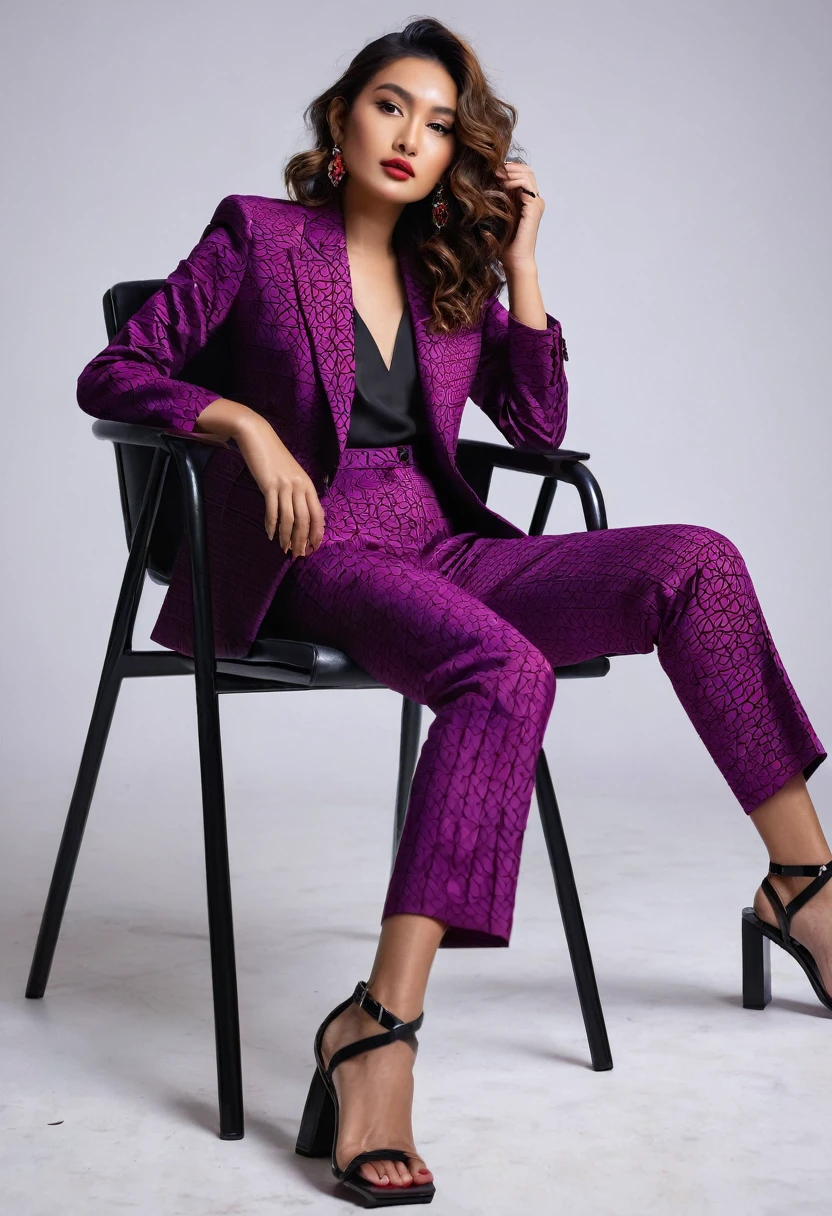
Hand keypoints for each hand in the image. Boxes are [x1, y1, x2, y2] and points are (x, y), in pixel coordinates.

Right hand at [232, 412, 324, 556]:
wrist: (258, 437)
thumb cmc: (274, 457)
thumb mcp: (292, 474)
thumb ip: (297, 492)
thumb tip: (299, 515)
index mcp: (308, 484)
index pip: (318, 514)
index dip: (317, 533)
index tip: (314, 547)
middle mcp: (299, 486)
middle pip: (305, 520)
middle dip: (302, 540)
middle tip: (298, 554)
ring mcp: (285, 486)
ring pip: (289, 519)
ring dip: (287, 537)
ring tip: (284, 549)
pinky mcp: (269, 485)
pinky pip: (272, 511)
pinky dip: (271, 526)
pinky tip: (270, 535)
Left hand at [495, 159, 544, 273]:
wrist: (514, 260)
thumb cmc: (505, 243)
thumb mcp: (500, 214)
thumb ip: (499, 198)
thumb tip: (487, 180)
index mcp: (527, 201)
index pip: (523, 174)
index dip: (510, 168)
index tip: (493, 170)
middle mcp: (534, 200)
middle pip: (527, 171)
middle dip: (511, 167)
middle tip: (495, 170)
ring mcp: (536, 203)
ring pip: (528, 174)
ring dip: (512, 172)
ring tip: (498, 176)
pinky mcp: (534, 208)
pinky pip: (526, 185)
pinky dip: (514, 181)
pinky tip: (503, 186)